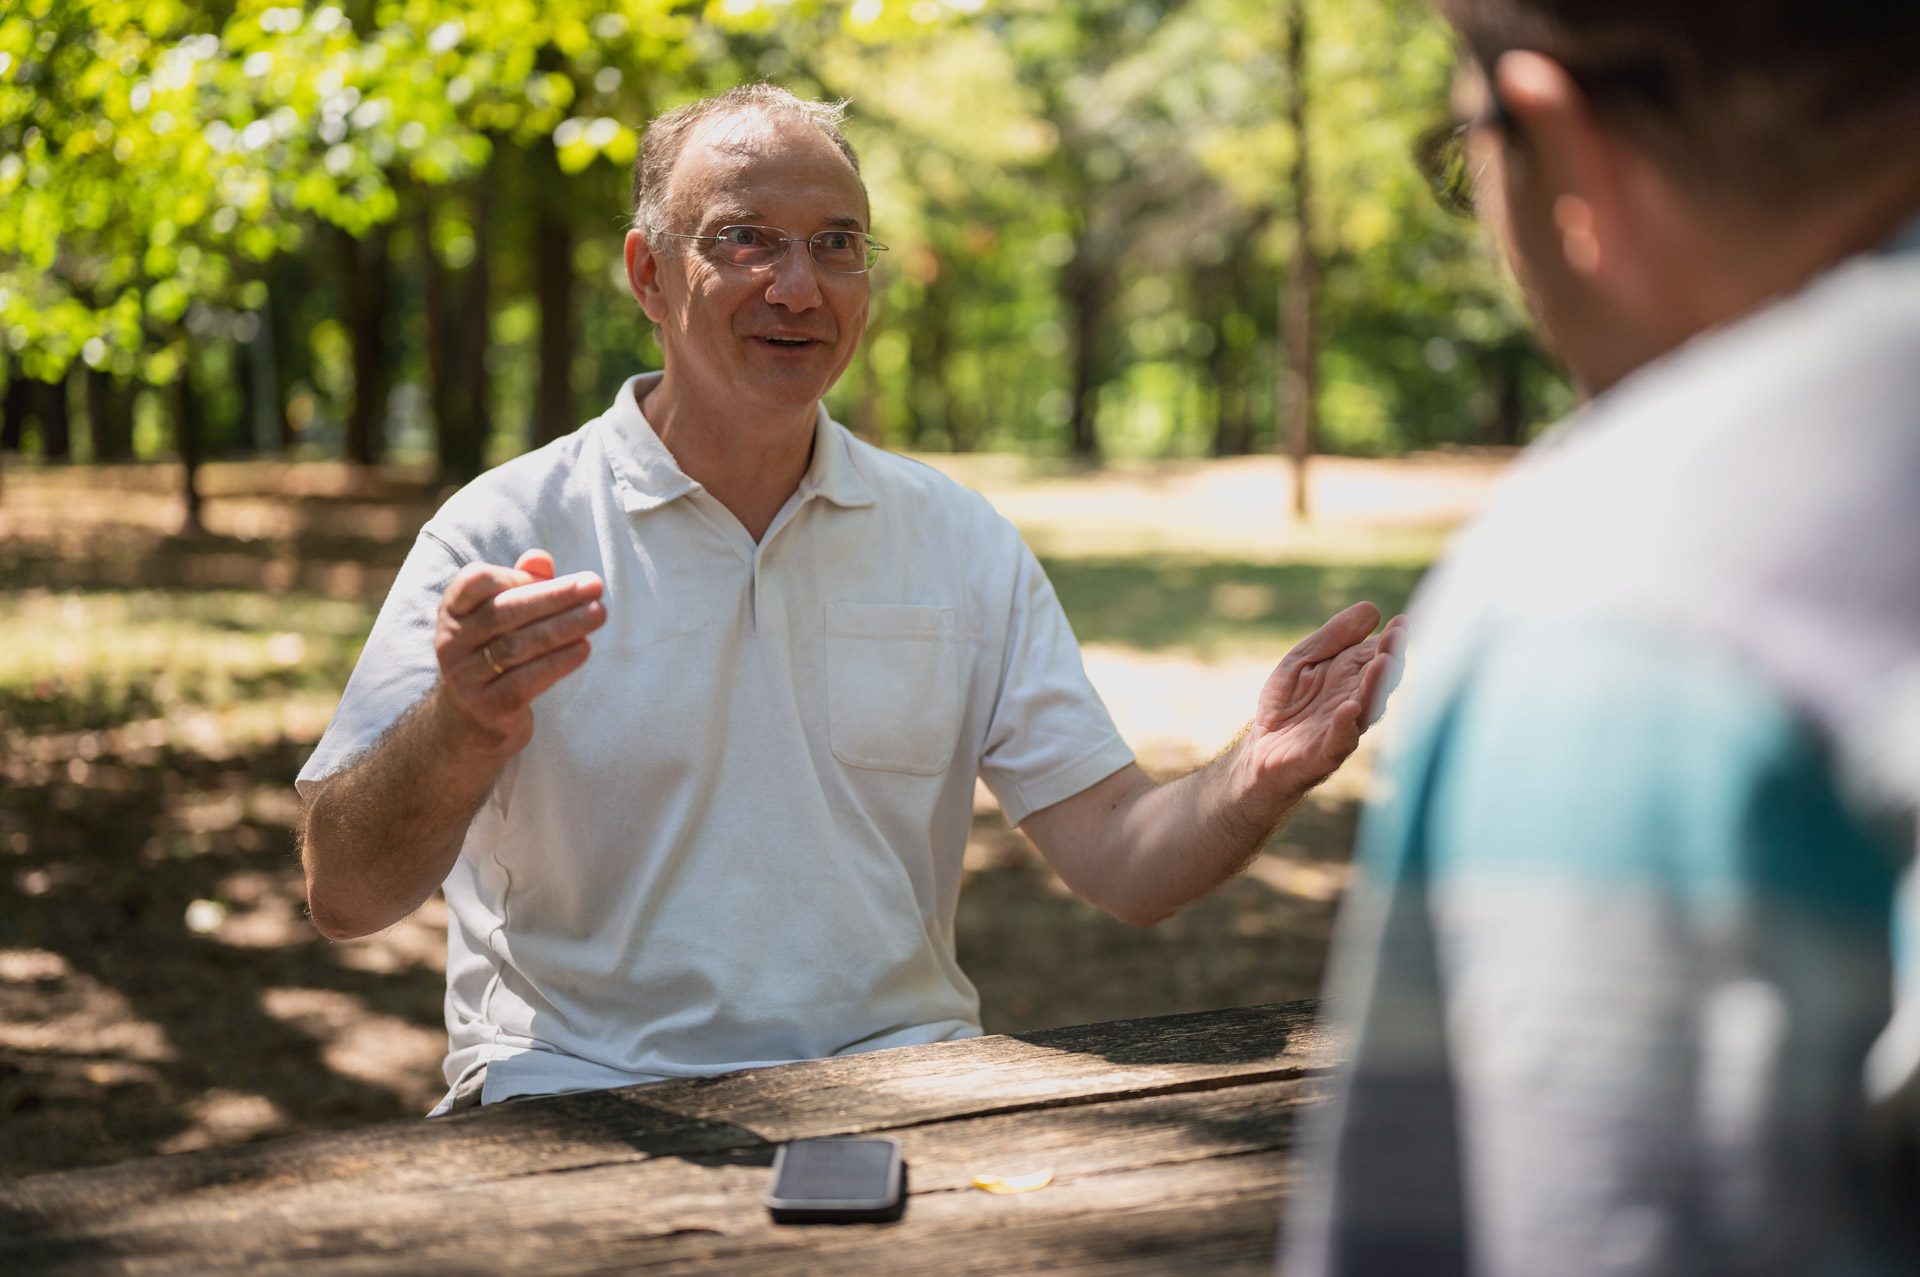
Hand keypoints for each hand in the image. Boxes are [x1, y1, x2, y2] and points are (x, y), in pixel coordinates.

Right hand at [432, 549, 606, 754]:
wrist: (468, 724)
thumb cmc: (494, 656)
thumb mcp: (502, 619)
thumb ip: (521, 585)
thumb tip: (540, 558)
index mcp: (454, 612)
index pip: (474, 581)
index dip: (513, 575)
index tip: (551, 575)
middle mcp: (452, 642)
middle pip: (504, 612)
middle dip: (554, 597)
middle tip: (594, 586)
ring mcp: (466, 678)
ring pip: (517, 647)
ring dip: (563, 627)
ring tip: (598, 613)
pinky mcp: (486, 708)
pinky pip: (525, 682)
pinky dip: (557, 663)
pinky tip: (584, 648)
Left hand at [1240, 601, 1406, 805]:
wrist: (1260, 750)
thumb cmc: (1287, 704)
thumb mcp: (1302, 660)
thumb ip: (1333, 637)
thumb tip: (1373, 609)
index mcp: (1352, 677)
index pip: (1378, 655)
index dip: (1391, 640)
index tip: (1402, 621)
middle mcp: (1355, 700)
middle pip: (1379, 680)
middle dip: (1389, 658)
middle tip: (1397, 638)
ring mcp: (1343, 728)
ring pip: (1367, 707)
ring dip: (1376, 687)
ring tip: (1384, 663)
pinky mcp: (1325, 753)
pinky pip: (1341, 739)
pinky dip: (1346, 724)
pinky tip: (1351, 706)